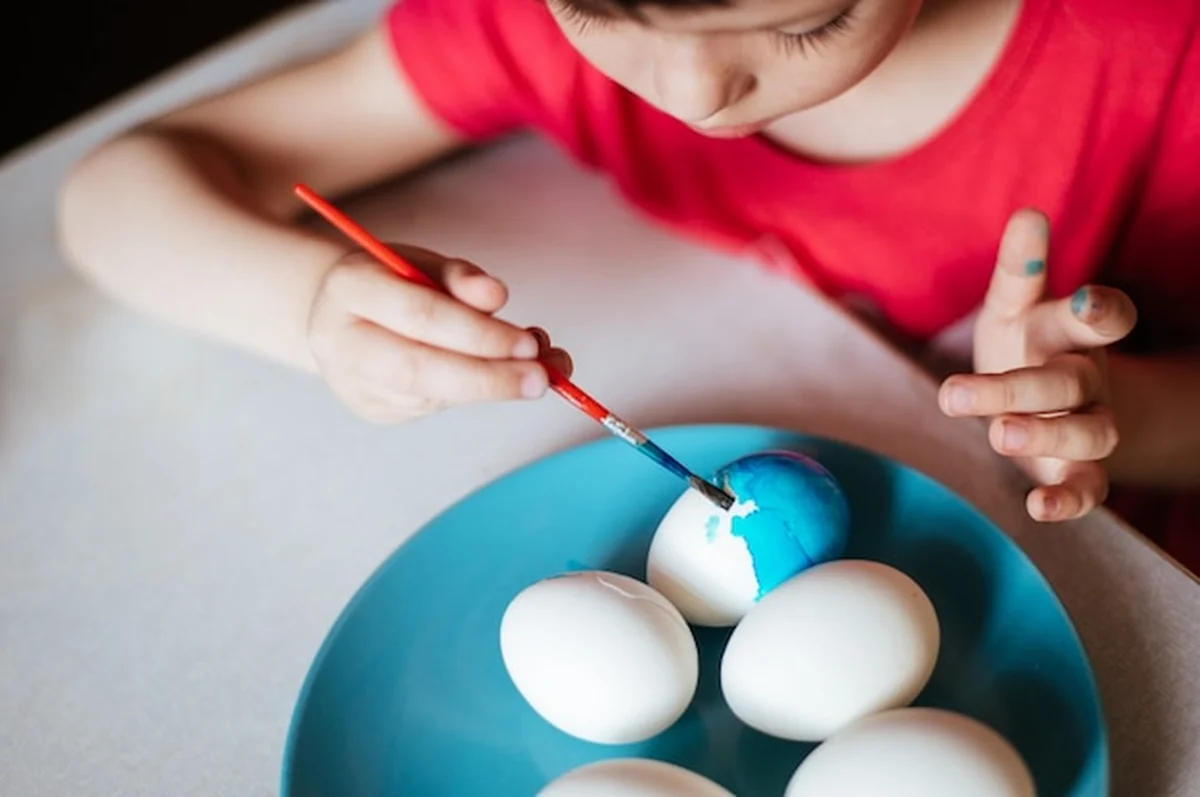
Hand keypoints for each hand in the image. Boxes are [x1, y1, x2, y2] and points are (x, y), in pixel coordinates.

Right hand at [308, 246, 571, 422]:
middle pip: (420, 369)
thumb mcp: (423, 262)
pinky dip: (477, 392)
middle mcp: (342, 340)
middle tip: (541, 379)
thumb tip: (496, 296)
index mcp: (351, 287)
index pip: (421, 316)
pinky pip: (435, 405)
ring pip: (432, 395)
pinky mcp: (375, 410)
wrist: (339, 315)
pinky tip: (501, 376)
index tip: (528, 344)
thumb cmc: (391, 282)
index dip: (478, 334)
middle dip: (489, 378)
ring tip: (538, 372)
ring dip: (493, 386)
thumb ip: (459, 277)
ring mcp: (354, 383)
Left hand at [938, 210, 1136, 520]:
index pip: (1103, 317)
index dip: (1099, 310)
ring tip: (998, 436)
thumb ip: (1019, 270)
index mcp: (1071, 332)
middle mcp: (1086, 378)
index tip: (1083, 300)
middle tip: (956, 394)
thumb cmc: (1025, 344)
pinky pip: (1088, 488)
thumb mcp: (1014, 306)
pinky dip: (1068, 501)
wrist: (1049, 400)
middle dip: (1020, 387)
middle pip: (1070, 381)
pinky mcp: (1079, 470)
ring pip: (1088, 432)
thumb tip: (1028, 213)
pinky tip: (1038, 508)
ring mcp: (1088, 425)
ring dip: (1045, 434)